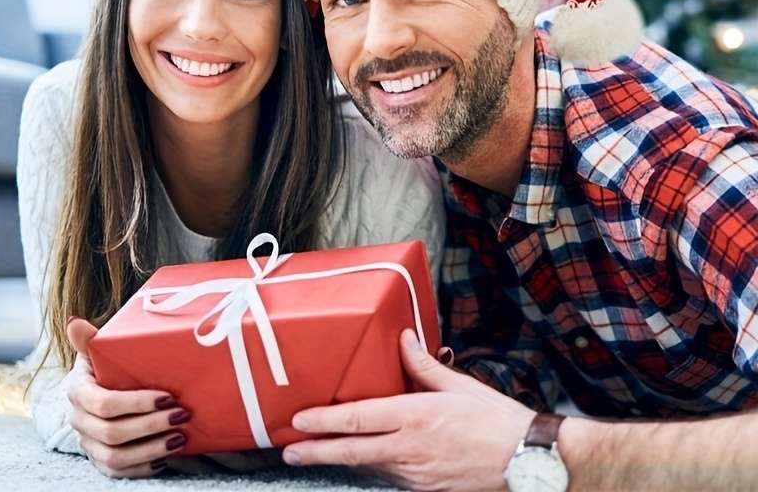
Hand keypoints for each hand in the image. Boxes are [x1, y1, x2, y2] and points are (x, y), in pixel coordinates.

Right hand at [66, 317, 190, 477]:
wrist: (100, 386)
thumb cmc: (106, 365)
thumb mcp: (100, 350)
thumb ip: (90, 339)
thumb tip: (74, 320)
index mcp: (78, 392)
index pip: (103, 403)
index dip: (136, 403)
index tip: (167, 396)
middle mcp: (79, 421)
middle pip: (112, 433)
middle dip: (150, 426)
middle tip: (181, 415)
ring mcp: (88, 443)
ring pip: (115, 457)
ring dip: (150, 449)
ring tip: (179, 438)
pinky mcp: (100, 459)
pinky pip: (118, 472)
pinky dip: (142, 467)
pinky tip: (165, 457)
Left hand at [282, 329, 535, 491]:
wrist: (525, 461)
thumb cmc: (493, 420)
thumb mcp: (457, 385)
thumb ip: (422, 364)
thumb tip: (402, 338)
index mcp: (414, 416)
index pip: (358, 419)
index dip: (324, 421)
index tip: (300, 420)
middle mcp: (408, 448)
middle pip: (351, 451)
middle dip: (316, 451)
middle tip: (290, 451)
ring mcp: (415, 473)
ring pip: (368, 465)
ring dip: (341, 459)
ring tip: (316, 453)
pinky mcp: (424, 488)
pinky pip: (391, 475)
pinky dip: (372, 466)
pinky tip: (363, 460)